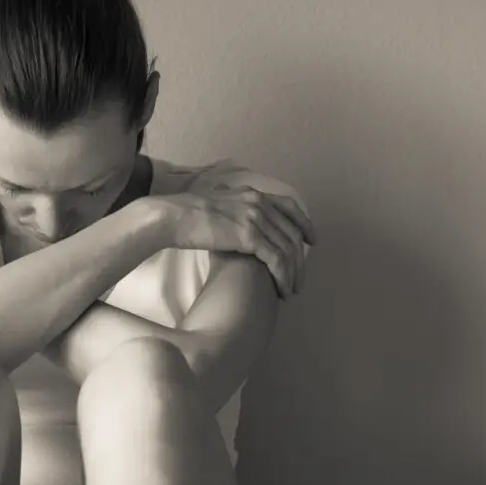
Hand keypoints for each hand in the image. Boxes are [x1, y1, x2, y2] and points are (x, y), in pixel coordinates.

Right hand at [145, 185, 316, 299]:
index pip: (290, 206)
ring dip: (293, 273)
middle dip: (300, 260)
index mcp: (253, 194)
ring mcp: (256, 218)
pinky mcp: (250, 236)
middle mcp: (259, 203)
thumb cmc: (186, 215)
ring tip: (291, 291)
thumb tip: (231, 212)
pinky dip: (283, 277)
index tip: (312, 240)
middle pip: (292, 233)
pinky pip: (277, 260)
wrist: (173, 217)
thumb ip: (231, 206)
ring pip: (288, 249)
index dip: (304, 224)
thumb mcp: (216, 203)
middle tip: (300, 280)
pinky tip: (281, 289)